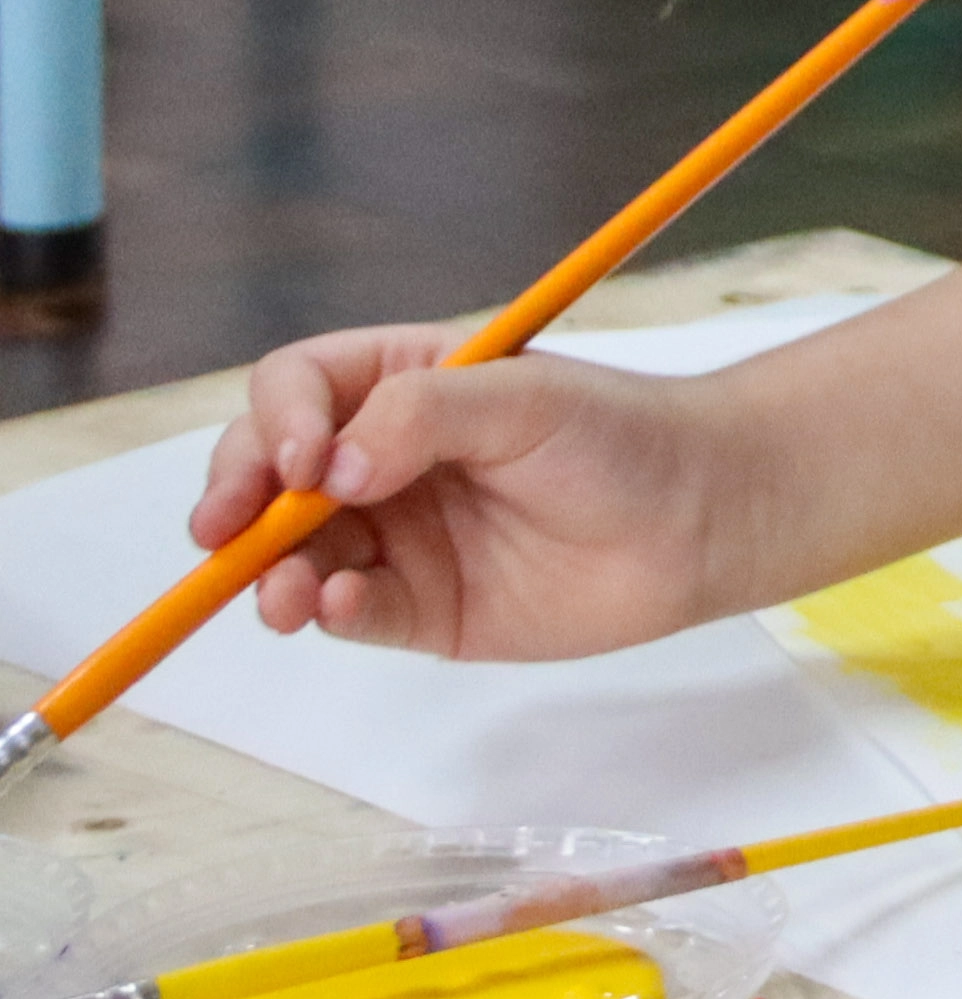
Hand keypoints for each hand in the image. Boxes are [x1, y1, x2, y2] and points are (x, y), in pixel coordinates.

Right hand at [183, 328, 760, 660]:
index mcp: (402, 385)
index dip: (278, 422)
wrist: (701, 516)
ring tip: (284, 594)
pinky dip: (330, 612)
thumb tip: (329, 468)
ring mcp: (396, 535)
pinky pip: (349, 613)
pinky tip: (343, 606)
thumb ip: (420, 416)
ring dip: (269, 573)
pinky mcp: (420, 607)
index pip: (298, 389)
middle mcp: (382, 461)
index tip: (300, 461)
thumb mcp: (524, 397)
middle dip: (235, 500)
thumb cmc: (623, 435)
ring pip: (293, 555)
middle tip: (225, 531)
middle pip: (269, 475)